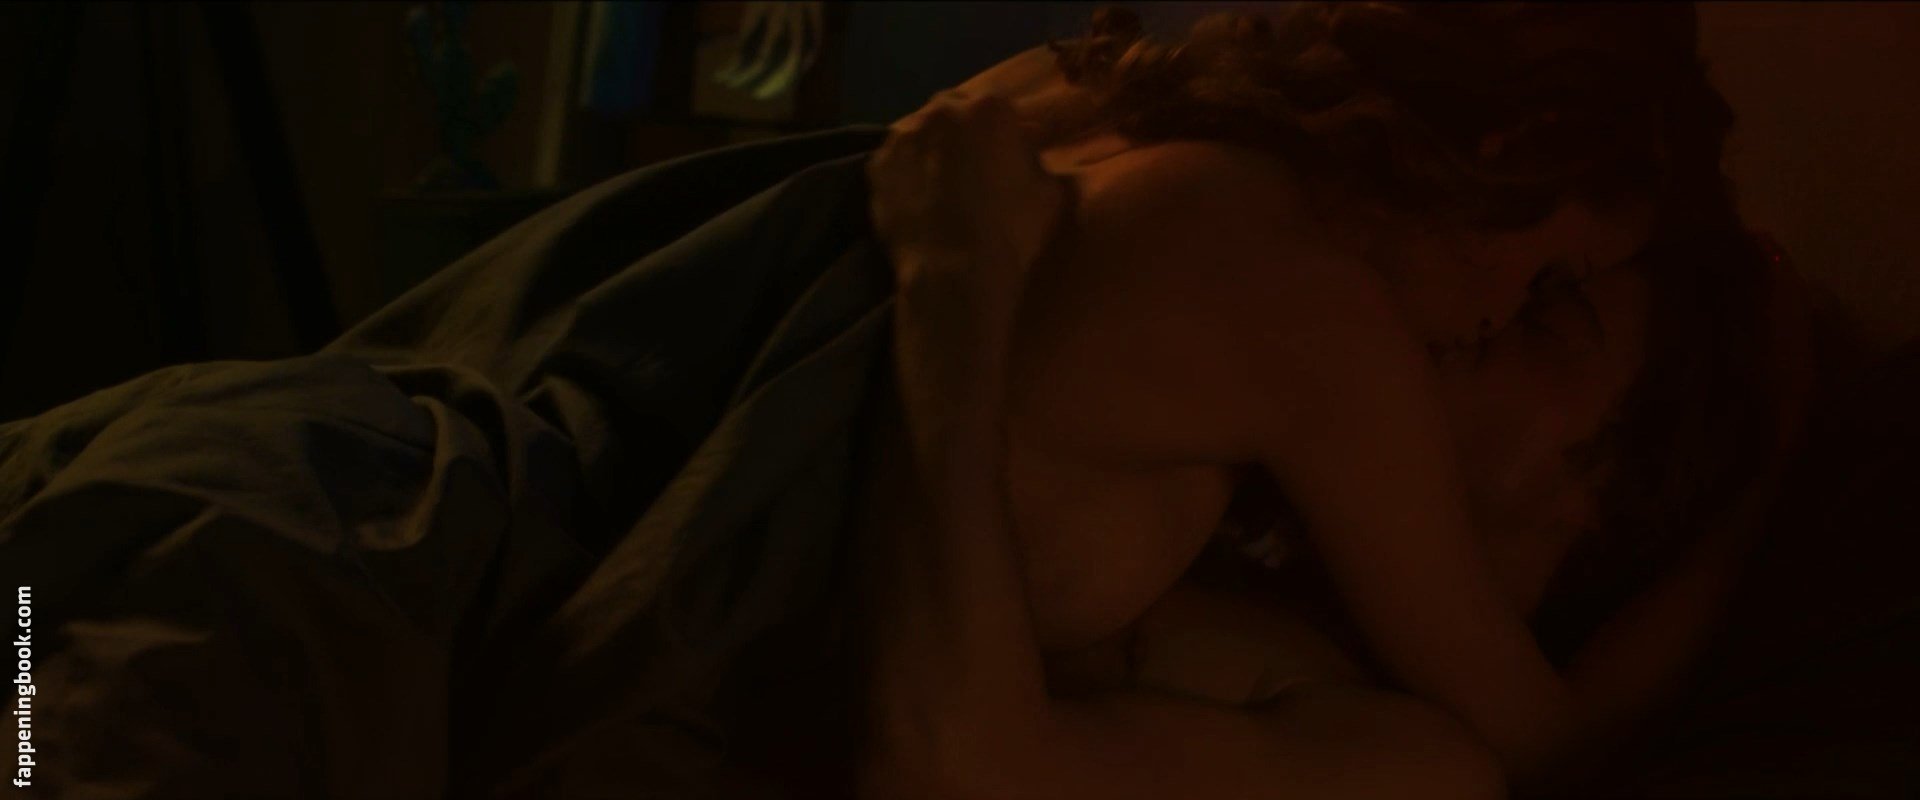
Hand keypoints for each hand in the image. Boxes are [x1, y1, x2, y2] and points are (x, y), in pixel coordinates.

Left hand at [867, 90, 1070, 370]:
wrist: (955, 273)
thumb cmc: (1012, 230)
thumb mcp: (1050, 190)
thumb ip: (1034, 158)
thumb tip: (1024, 153)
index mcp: (990, 108)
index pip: (997, 106)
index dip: (1001, 130)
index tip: (1004, 153)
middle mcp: (941, 110)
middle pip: (952, 110)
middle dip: (961, 130)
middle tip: (970, 165)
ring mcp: (902, 136)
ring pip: (919, 132)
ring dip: (930, 147)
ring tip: (939, 182)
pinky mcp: (875, 166)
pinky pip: (895, 161)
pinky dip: (905, 172)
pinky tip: (915, 198)